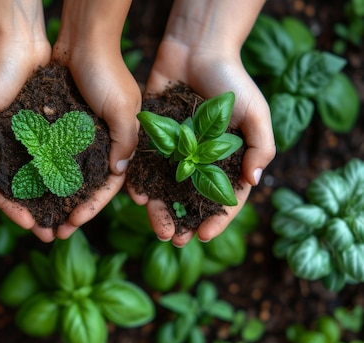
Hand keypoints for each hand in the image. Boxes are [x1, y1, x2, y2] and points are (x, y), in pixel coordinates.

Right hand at [0, 0, 53, 240]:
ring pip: (43, 176)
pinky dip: (68, 172)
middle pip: (23, 189)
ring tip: (71, 218)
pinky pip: (59, 155)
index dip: (12, 210)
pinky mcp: (47, 125)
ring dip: (56, 198)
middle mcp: (7, 146)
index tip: (29, 226)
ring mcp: (29, 137)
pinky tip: (81, 188)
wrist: (19, 36)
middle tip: (53, 234)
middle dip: (37, 212)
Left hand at [45, 0, 139, 238]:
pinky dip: (37, 174)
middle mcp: (98, 145)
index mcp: (119, 145)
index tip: (72, 224)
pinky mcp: (57, 126)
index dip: (90, 208)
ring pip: (62, 177)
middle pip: (82, 187)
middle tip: (51, 233)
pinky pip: (46, 156)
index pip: (106, 187)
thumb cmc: (107, 72)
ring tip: (34, 218)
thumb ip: (125, 141)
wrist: (82, 39)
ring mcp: (77, 137)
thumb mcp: (124, 108)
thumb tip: (117, 173)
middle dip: (67, 211)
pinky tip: (24, 189)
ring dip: (50, 198)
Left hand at [131, 3, 274, 245]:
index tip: (202, 236)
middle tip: (172, 240)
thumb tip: (253, 182)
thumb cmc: (232, 80)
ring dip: (158, 208)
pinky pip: (144, 165)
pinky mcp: (153, 138)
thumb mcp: (256, 113)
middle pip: (189, 199)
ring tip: (153, 223)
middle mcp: (198, 160)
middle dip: (181, 221)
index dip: (215, 219)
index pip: (223, 198)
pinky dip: (140, 181)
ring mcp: (174, 151)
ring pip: (164, 188)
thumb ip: (259, 147)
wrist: (196, 49)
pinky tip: (136, 194)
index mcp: (226, 160)